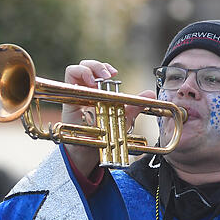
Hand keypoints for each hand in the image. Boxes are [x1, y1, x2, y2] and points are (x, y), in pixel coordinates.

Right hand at [61, 60, 151, 175]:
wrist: (87, 153)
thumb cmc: (102, 137)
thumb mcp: (122, 119)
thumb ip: (134, 106)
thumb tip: (151, 93)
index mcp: (96, 94)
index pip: (96, 72)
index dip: (104, 67)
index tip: (115, 74)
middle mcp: (84, 92)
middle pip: (86, 65)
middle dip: (98, 66)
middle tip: (109, 76)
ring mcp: (75, 94)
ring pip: (76, 68)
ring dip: (90, 69)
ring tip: (99, 81)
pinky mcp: (68, 98)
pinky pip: (69, 75)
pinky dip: (81, 73)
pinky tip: (91, 83)